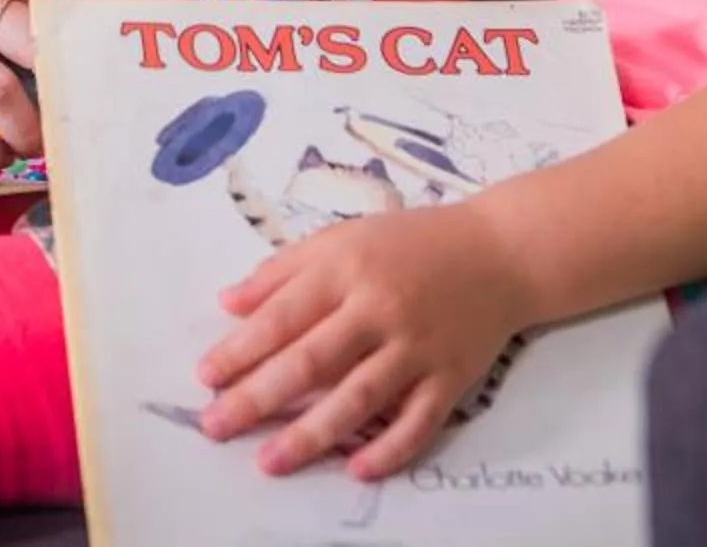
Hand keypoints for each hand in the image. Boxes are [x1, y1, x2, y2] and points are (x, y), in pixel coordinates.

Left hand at [197, 202, 531, 479]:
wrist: (502, 252)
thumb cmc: (412, 243)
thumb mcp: (344, 237)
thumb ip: (285, 269)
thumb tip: (228, 302)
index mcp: (347, 268)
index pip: (283, 314)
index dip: (241, 348)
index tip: (205, 377)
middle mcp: (380, 308)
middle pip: (312, 360)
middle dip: (259, 397)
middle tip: (217, 427)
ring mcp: (418, 346)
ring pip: (359, 397)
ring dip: (311, 434)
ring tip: (270, 461)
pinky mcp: (452, 377)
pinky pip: (418, 421)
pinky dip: (389, 448)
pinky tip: (355, 469)